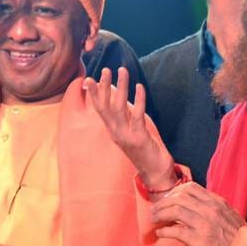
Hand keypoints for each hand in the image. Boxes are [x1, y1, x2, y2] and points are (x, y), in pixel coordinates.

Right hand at [82, 67, 175, 189]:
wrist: (156, 175)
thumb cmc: (146, 153)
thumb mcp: (133, 134)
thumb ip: (127, 120)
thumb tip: (123, 103)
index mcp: (113, 131)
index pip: (100, 110)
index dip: (95, 94)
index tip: (90, 79)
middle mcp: (116, 133)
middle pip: (105, 106)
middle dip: (104, 87)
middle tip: (105, 70)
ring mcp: (126, 136)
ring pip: (119, 108)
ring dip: (121, 87)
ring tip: (122, 71)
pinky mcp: (139, 138)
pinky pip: (137, 115)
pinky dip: (138, 99)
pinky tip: (139, 86)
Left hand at [151, 182, 244, 245]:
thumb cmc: (238, 236)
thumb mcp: (229, 214)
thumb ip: (213, 206)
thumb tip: (195, 202)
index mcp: (216, 202)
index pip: (190, 187)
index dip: (174, 191)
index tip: (167, 199)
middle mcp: (209, 210)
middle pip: (178, 198)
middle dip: (162, 203)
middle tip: (155, 210)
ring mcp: (204, 224)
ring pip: (174, 211)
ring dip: (160, 215)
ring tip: (154, 220)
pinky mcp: (199, 240)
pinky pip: (175, 231)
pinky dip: (164, 231)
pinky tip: (160, 233)